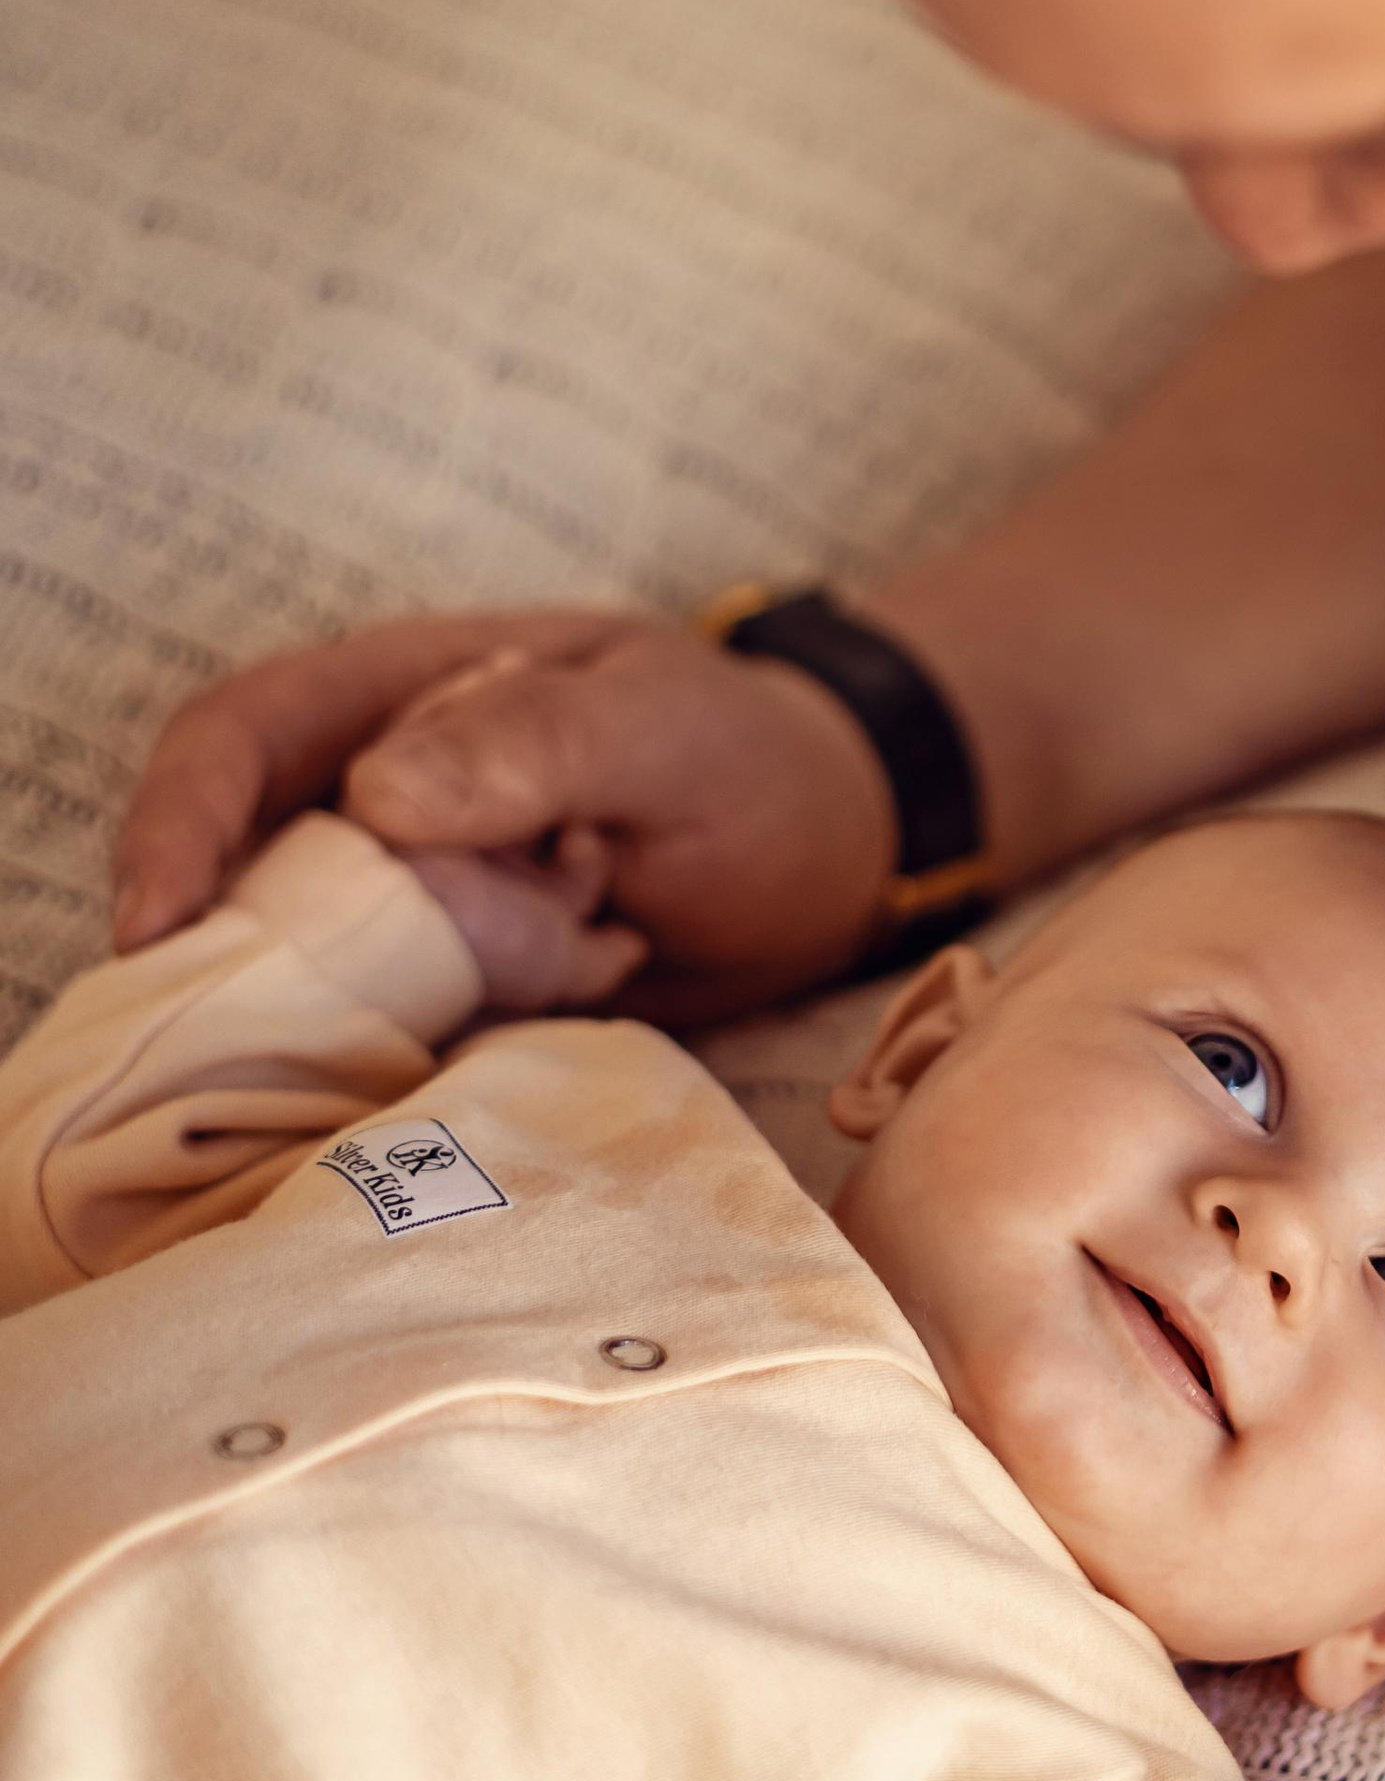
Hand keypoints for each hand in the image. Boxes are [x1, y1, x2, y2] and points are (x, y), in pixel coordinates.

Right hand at [114, 609, 898, 1020]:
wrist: (832, 859)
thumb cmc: (747, 760)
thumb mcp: (665, 727)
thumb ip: (536, 742)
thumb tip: (377, 796)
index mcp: (398, 698)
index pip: (237, 740)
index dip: (174, 821)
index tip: (156, 926)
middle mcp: (372, 804)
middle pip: (236, 878)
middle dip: (233, 959)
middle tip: (263, 1037)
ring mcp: (406, 910)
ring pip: (299, 977)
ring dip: (327, 1028)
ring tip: (402, 1053)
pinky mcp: (447, 997)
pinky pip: (380, 1045)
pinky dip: (398, 1075)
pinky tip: (458, 1082)